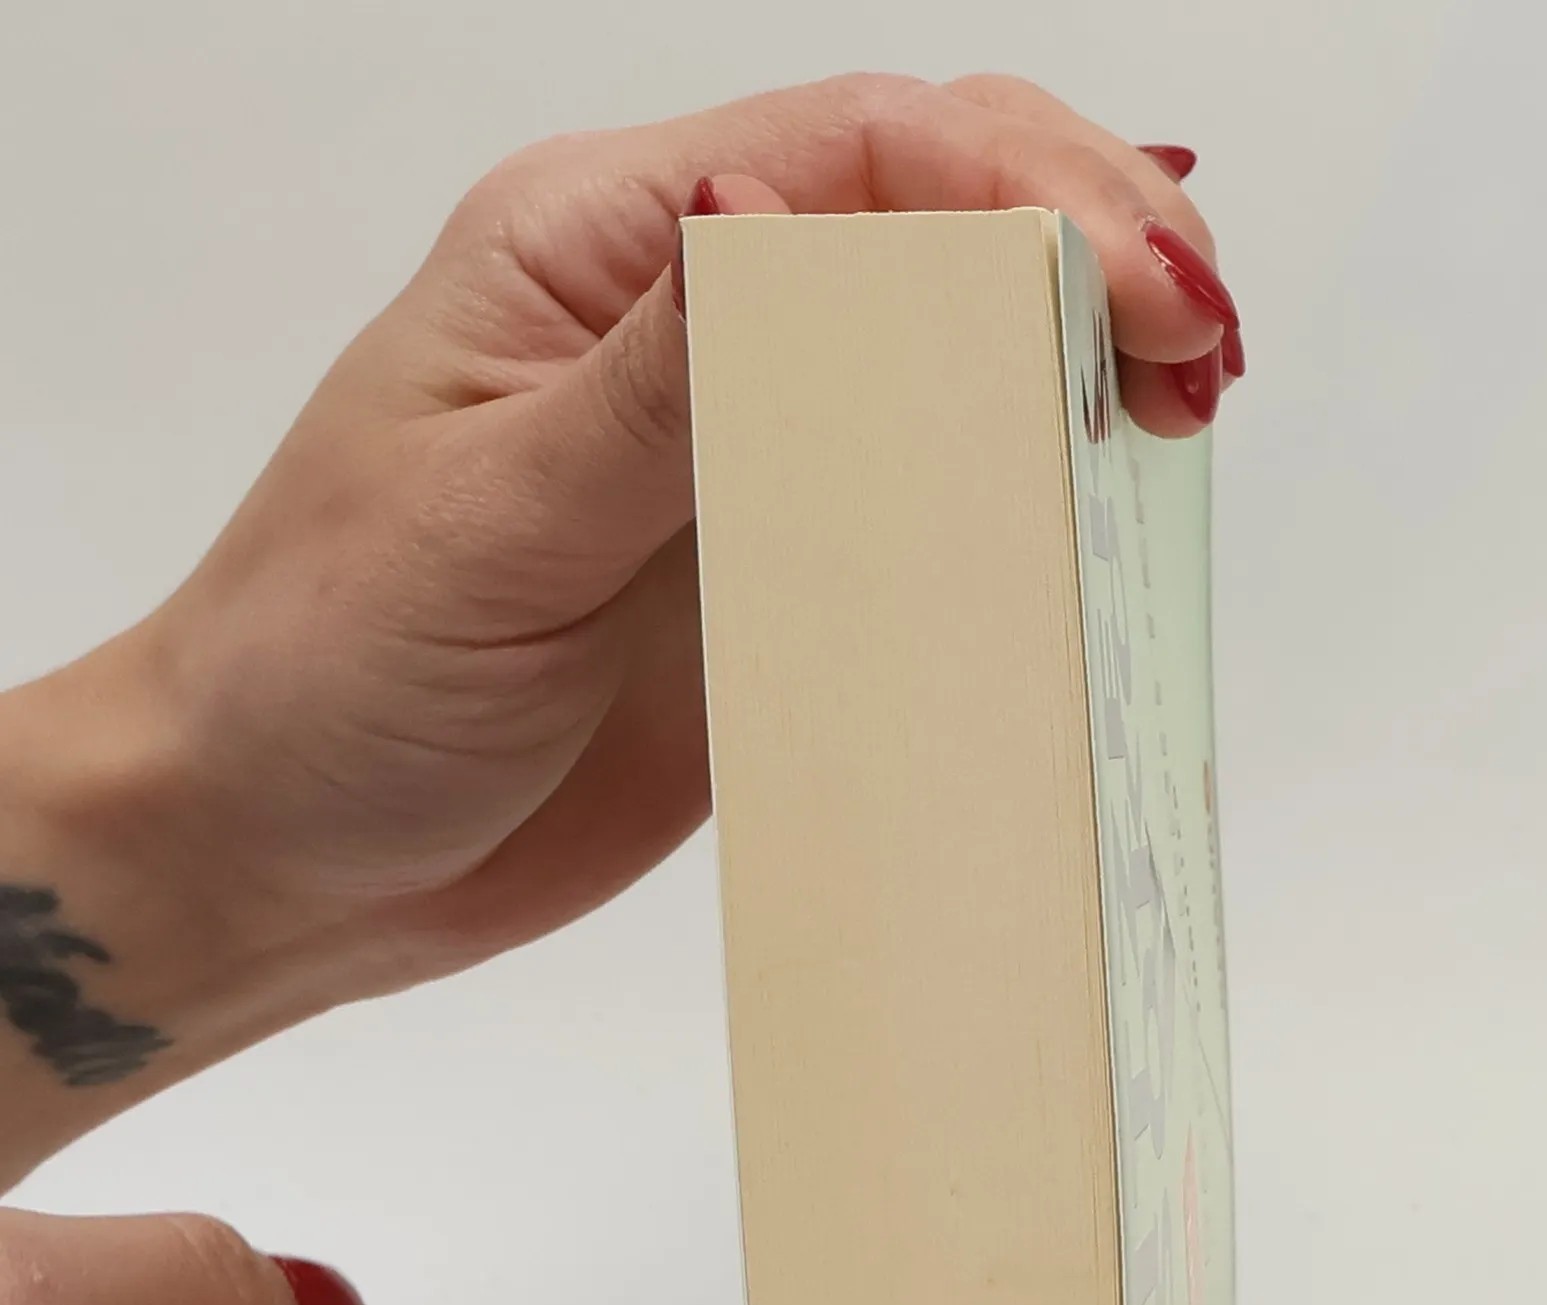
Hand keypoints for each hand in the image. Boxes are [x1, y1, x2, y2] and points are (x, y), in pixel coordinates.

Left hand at [18, 74, 1238, 1035]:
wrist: (288, 850)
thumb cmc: (327, 673)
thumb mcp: (483, 518)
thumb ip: (657, 383)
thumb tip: (777, 207)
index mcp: (599, 253)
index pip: (853, 158)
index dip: (1023, 200)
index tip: (1144, 294)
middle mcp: (687, 333)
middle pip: (931, 222)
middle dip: (1091, 251)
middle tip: (1205, 351)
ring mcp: (744, 460)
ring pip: (951, 359)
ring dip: (1079, 363)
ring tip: (1188, 410)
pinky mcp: (775, 582)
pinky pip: (927, 515)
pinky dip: (1028, 500)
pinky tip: (1099, 503)